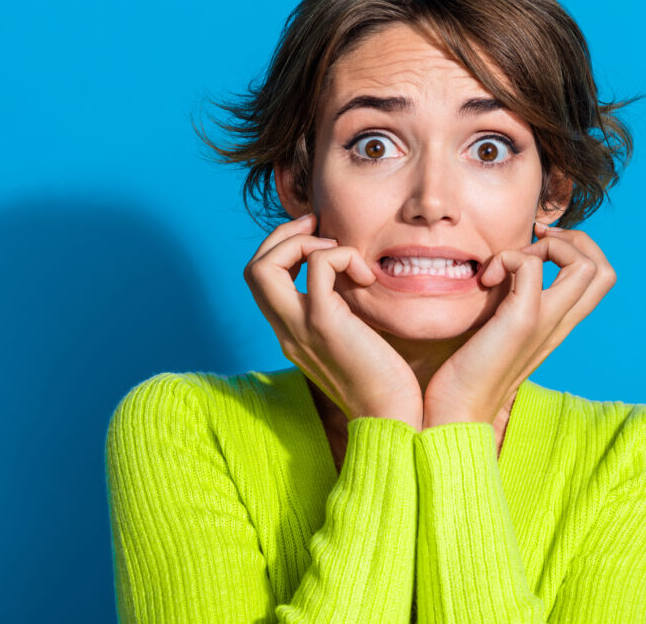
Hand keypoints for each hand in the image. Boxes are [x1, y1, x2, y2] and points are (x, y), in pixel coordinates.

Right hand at [244, 213, 422, 428]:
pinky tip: (365, 277)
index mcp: (291, 333)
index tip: (317, 237)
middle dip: (284, 236)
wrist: (392, 417)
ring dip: (304, 243)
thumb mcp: (353, 339)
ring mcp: (300, 327)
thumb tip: (352, 276)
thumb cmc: (384, 382)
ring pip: (265, 266)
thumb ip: (341, 311)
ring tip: (341, 254)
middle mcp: (287, 330)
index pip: (261, 281)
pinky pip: (317, 266)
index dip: (282, 249)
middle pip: (253, 268)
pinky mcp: (324, 323)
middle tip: (320, 228)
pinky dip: (340, 255)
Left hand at [422, 222, 615, 426]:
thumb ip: (515, 301)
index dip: (579, 249)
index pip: (601, 279)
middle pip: (605, 270)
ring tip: (511, 262)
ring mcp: (545, 322)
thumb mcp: (503, 328)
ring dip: (545, 248)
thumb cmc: (471, 370)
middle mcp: (561, 323)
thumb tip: (505, 269)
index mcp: (560, 325)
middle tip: (536, 243)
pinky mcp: (521, 321)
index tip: (539, 246)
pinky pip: (530, 267)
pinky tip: (485, 280)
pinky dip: (506, 258)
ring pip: (585, 266)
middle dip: (575, 240)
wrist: (459, 409)